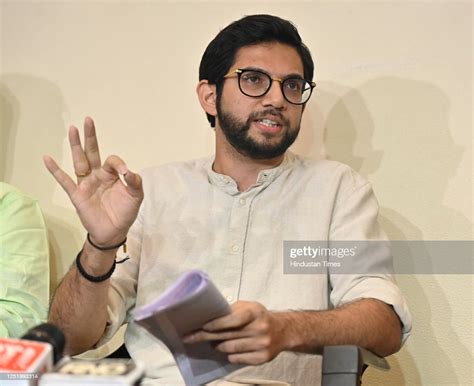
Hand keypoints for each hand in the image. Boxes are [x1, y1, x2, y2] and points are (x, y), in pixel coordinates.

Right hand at [43, 117, 143, 245]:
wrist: (114, 232)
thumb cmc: (125, 212)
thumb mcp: (136, 197)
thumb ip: (135, 182)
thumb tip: (129, 172)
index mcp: (112, 175)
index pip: (112, 161)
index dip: (119, 164)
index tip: (125, 175)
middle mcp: (98, 175)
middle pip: (92, 152)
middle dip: (90, 137)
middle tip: (88, 120)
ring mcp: (86, 184)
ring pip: (79, 161)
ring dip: (76, 146)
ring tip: (72, 129)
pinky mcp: (77, 195)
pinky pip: (64, 181)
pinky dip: (55, 170)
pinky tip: (47, 158)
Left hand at [183, 301, 289, 364]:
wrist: (283, 331)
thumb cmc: (259, 317)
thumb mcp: (248, 307)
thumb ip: (232, 311)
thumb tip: (209, 317)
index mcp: (255, 312)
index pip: (233, 319)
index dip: (217, 324)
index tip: (202, 326)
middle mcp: (259, 328)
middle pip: (227, 335)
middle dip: (206, 337)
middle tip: (190, 337)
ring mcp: (262, 344)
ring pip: (230, 348)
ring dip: (218, 346)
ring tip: (213, 344)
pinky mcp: (262, 358)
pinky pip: (237, 359)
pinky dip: (230, 355)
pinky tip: (227, 350)